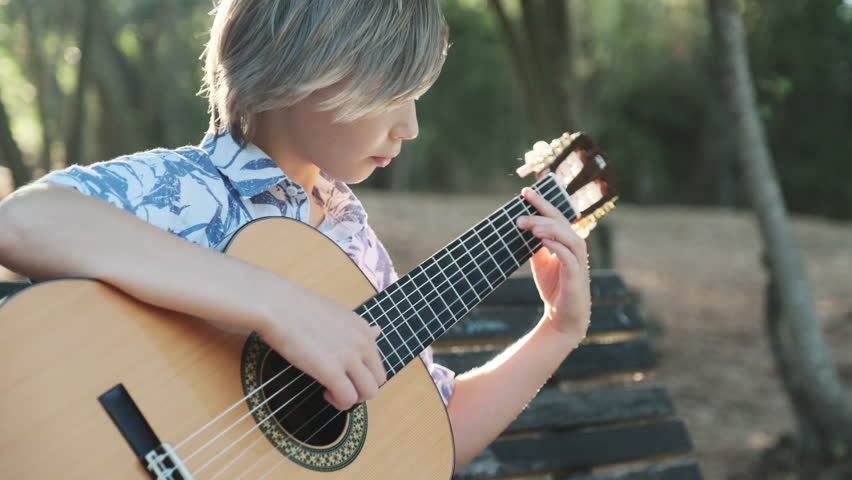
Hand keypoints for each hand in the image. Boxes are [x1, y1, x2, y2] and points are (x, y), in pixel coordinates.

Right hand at [256, 285, 386, 410]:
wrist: (276, 306)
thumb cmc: (297, 308)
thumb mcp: (336, 314)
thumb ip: (357, 329)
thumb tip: (378, 331)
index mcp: (363, 328)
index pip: (377, 362)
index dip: (361, 373)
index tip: (343, 373)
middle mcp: (362, 342)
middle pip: (378, 380)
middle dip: (361, 389)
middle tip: (340, 387)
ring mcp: (349, 357)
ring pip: (368, 392)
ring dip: (352, 398)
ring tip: (332, 391)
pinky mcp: (332, 371)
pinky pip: (348, 398)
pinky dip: (339, 403)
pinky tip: (325, 393)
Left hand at [516, 187, 590, 342]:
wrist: (561, 317)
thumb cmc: (553, 287)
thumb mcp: (540, 262)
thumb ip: (535, 245)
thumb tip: (523, 226)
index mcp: (567, 241)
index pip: (556, 216)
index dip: (542, 202)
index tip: (526, 191)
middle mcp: (575, 247)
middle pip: (561, 222)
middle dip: (542, 212)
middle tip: (521, 211)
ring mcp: (578, 261)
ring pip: (568, 236)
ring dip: (549, 228)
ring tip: (530, 226)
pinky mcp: (576, 275)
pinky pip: (569, 256)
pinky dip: (557, 246)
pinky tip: (542, 241)